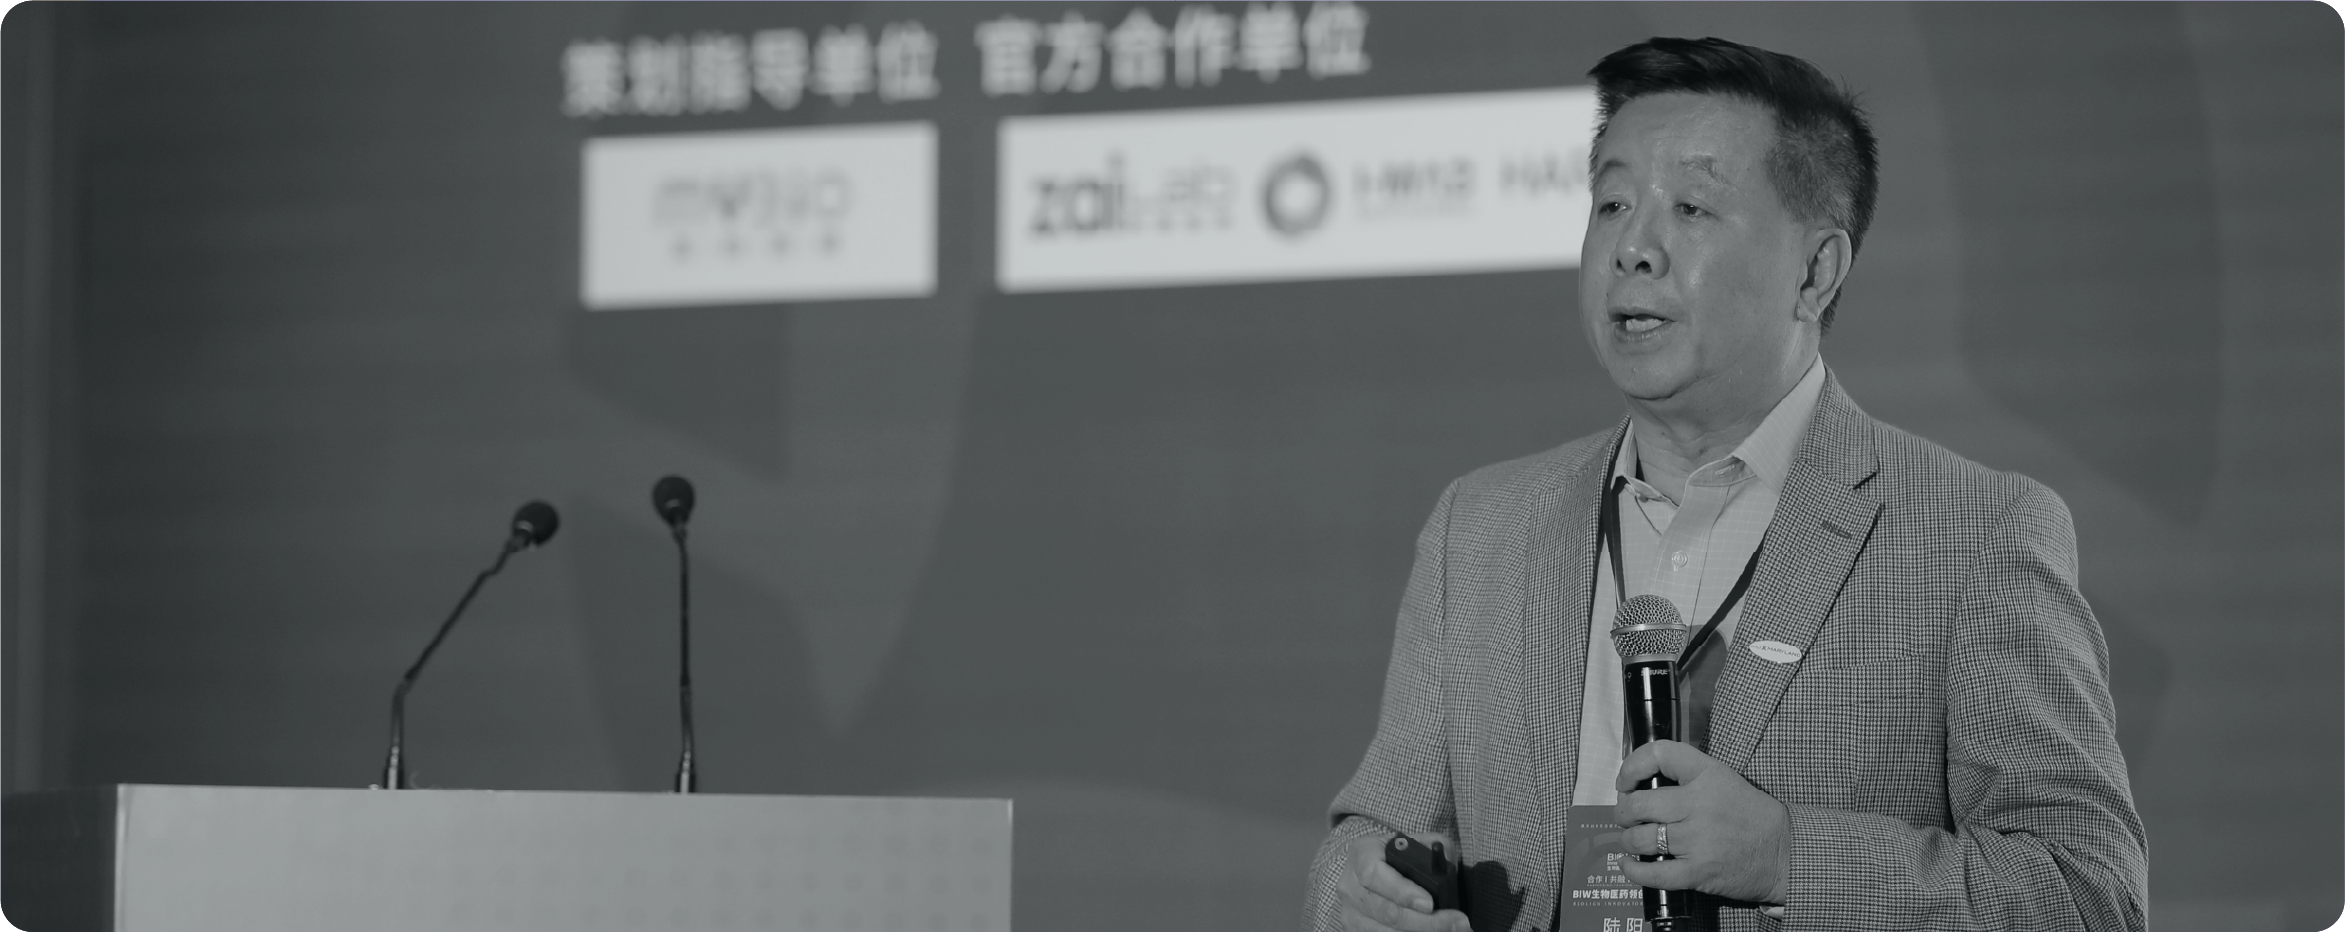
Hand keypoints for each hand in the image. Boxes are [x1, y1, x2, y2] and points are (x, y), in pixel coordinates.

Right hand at [1337, 833, 1472, 931]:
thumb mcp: (1415, 842)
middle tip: (1457, 922)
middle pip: (1386, 911)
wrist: (1374, 871)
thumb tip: (1446, 865)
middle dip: (1425, 922)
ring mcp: (1351, 913)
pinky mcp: (1355, 931)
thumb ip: (1433, 847)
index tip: (1429, 903)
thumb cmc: (1398, 856)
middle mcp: (1350, 886)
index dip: (1401, 891)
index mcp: (1362, 854)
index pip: (1374, 874)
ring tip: (1453, 929)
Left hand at [1613, 739, 1789, 903]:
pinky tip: (1630, 865)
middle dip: (1623, 812)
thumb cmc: (1750, 815)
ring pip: (1641, 838)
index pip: (1659, 754)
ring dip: (1628, 841)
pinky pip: (1653, 873)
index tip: (1624, 781)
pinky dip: (1634, 870)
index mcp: (1708, 774)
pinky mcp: (1699, 871)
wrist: (1785, 852)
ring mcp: (1698, 839)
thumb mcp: (1723, 780)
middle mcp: (1700, 804)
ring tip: (1631, 840)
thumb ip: (1687, 777)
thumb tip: (1640, 785)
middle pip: (1639, 803)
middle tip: (1626, 816)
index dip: (1632, 766)